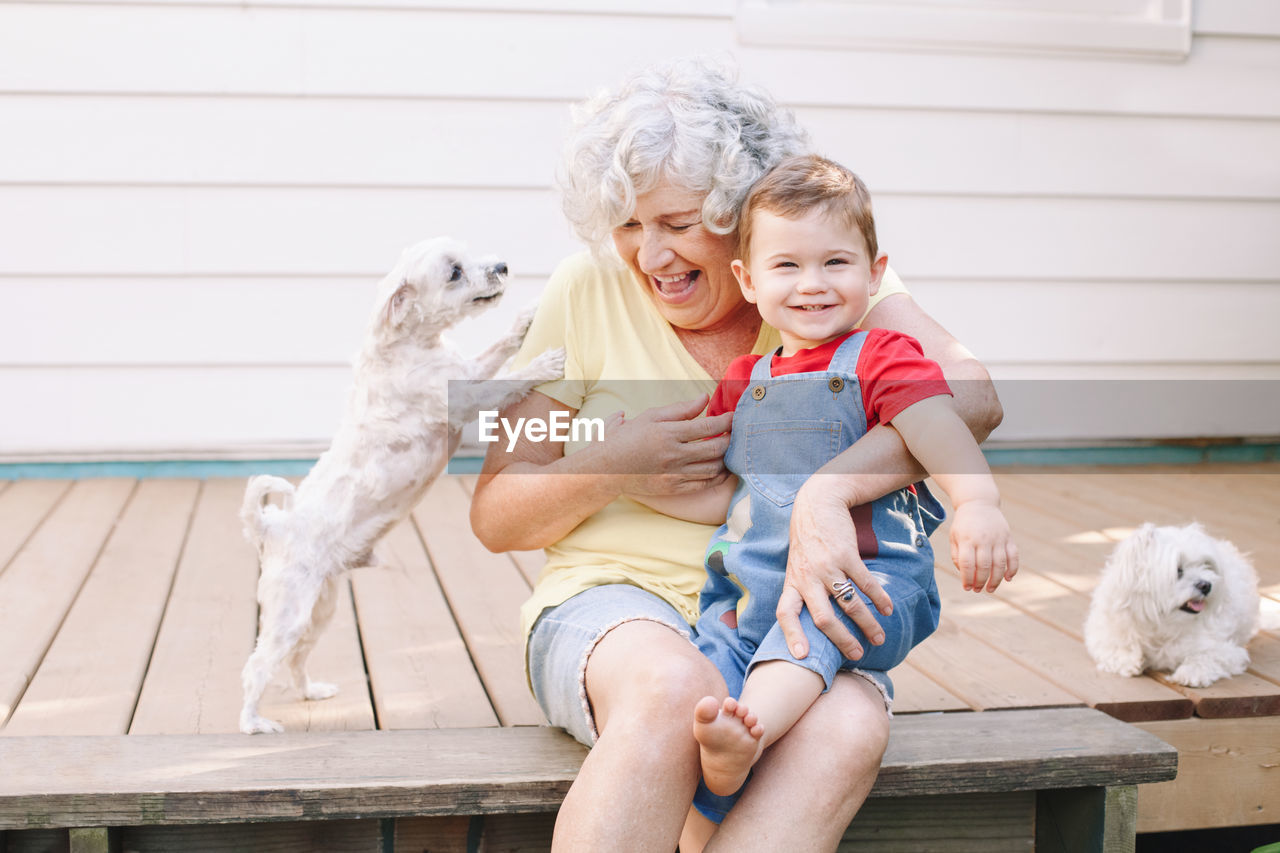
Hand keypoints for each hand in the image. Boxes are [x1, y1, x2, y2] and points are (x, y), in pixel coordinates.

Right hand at [602, 395, 732, 497]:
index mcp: (667, 433)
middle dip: (731, 440)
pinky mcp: (673, 488)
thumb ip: (680, 409)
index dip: (727, 421)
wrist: (606, 469)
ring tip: (729, 449)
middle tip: (735, 433)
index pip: (708, 426)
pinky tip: (721, 468)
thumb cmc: (627, 438)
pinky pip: (704, 484)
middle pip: (715, 448)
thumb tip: (705, 398)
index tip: (735, 417)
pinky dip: (717, 476)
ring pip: (713, 468)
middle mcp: (673, 455)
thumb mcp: (650, 417)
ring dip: (726, 458)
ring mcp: (674, 474)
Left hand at [777, 479, 892, 660]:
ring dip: (866, 624)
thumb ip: (802, 590)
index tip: (802, 656)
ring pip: (848, 604)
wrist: (817, 503)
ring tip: (879, 638)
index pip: (786, 613)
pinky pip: (865, 583)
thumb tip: (814, 622)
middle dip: (841, 640)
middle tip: (857, 655)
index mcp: (793, 582)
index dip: (792, 635)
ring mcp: (827, 567)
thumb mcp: (796, 566)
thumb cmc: (807, 541)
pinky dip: (879, 599)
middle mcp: (808, 578)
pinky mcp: (846, 555)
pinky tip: (888, 610)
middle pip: (823, 618)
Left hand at [949, 500, 1018, 591]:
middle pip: (984, 566)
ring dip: (996, 580)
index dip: (967, 578)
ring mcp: (998, 538)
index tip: (966, 587)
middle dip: (980, 582)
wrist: (979, 503)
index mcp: (967, 539)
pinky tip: (1008, 579)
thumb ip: (957, 556)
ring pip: (1000, 564)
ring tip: (990, 589)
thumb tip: (964, 573)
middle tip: (977, 590)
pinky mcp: (1008, 537)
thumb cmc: (964, 524)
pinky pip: (1013, 556)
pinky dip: (1013, 569)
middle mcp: (983, 539)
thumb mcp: (954, 537)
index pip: (967, 564)